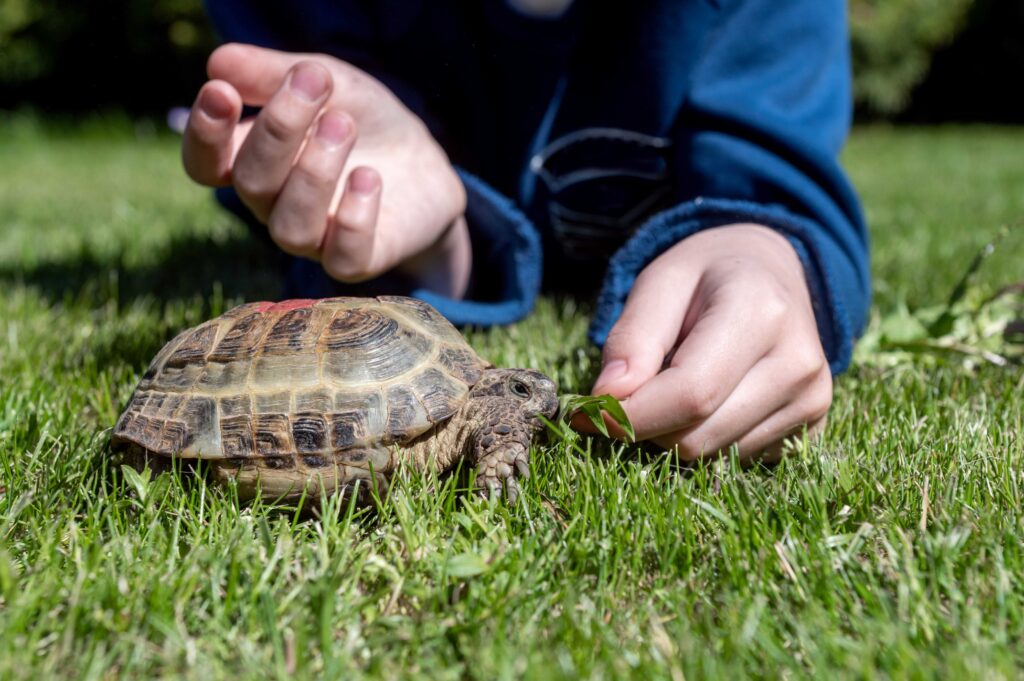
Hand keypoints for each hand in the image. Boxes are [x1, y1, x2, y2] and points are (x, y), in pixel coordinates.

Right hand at [181, 43, 470, 297]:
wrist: (427, 163)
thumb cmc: (365, 121)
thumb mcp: (327, 81)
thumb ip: (275, 72)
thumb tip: (219, 63)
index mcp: (254, 161)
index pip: (206, 164)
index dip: (205, 135)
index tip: (222, 92)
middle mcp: (275, 205)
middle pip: (251, 183)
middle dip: (279, 130)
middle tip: (315, 82)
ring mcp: (315, 238)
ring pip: (290, 227)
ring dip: (314, 172)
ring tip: (344, 124)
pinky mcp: (357, 261)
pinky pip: (343, 258)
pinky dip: (354, 218)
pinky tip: (369, 177)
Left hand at [580, 224, 832, 461]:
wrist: (774, 271)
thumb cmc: (708, 275)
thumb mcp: (661, 281)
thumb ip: (632, 338)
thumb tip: (606, 399)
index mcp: (761, 315)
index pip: (689, 395)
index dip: (630, 416)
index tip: (585, 415)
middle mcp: (799, 364)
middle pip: (698, 437)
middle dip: (649, 424)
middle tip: (635, 388)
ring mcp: (813, 400)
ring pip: (714, 456)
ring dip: (676, 433)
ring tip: (679, 383)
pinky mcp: (814, 426)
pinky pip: (738, 460)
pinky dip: (709, 438)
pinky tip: (712, 398)